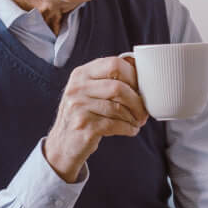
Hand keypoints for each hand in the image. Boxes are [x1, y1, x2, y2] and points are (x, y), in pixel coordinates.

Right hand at [42, 55, 148, 182]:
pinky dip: (128, 128)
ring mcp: (78, 107)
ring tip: (137, 121)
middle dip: (137, 101)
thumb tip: (137, 66)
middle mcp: (77, 88)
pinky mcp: (84, 126)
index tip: (141, 88)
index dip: (133, 76)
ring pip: (118, 108)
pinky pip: (115, 124)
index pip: (114, 64)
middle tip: (143, 111)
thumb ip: (108, 78)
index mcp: (82, 73)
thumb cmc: (84, 114)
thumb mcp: (89, 90)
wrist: (63, 144)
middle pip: (118, 87)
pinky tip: (131, 129)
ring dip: (134, 117)